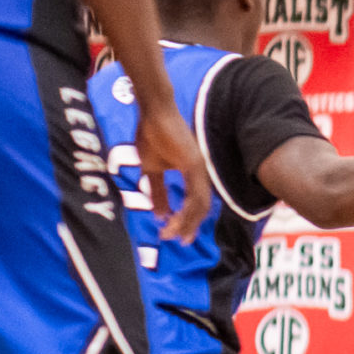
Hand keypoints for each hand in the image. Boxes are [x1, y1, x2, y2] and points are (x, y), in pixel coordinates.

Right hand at [135, 97, 211, 244]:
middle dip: (189, 226)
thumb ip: (157, 191)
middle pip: (201, 208)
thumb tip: (158, 213)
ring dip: (188, 221)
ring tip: (174, 234)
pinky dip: (188, 208)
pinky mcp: (195, 164)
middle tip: (179, 241)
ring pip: (201, 203)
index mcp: (193, 175)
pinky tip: (178, 219)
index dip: (187, 221)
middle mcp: (200, 174)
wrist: (153, 112)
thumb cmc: (152, 135)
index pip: (195, 204)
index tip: (176, 235)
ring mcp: (200, 169)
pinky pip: (196, 192)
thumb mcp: (151, 169)